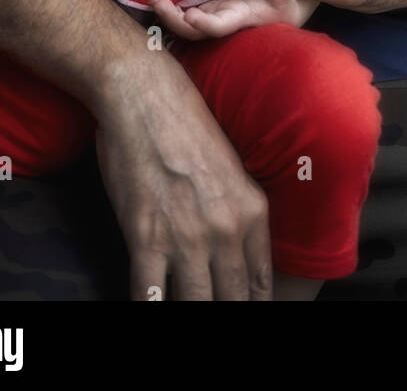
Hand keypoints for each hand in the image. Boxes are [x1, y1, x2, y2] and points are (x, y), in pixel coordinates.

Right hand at [95, 51, 272, 300]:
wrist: (145, 95)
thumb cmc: (185, 124)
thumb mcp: (230, 167)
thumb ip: (236, 213)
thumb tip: (230, 254)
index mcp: (252, 211)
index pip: (260, 285)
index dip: (253, 306)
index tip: (243, 309)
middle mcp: (227, 230)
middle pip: (231, 300)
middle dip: (223, 311)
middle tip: (213, 308)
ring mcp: (187, 238)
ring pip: (196, 305)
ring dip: (189, 310)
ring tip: (184, 307)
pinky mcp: (146, 239)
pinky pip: (149, 298)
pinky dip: (150, 307)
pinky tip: (150, 306)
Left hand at [148, 0, 312, 39]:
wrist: (285, 9)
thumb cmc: (287, 1)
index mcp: (242, 18)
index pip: (219, 27)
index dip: (204, 24)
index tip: (189, 15)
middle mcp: (224, 22)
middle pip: (193, 31)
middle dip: (173, 20)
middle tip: (156, 0)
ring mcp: (215, 15)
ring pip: (186, 23)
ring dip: (167, 13)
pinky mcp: (210, 6)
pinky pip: (187, 9)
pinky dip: (172, 3)